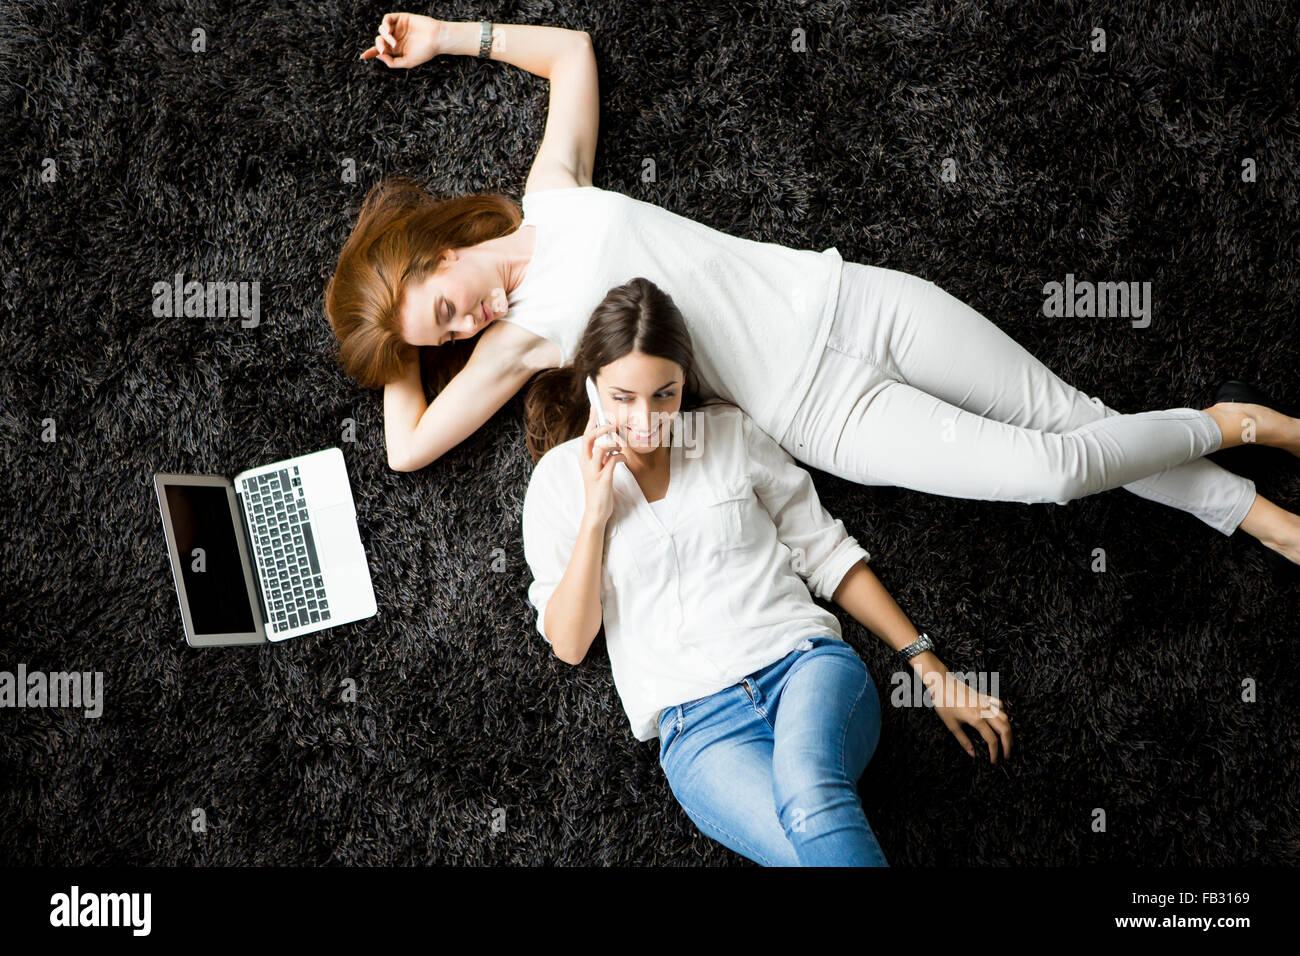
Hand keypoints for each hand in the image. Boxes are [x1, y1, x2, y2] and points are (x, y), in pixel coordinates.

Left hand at [360, 13, 444, 67]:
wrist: (436, 39)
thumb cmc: (425, 52)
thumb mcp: (407, 62)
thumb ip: (392, 62)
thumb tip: (379, 55)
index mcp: (396, 50)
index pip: (380, 51)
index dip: (371, 53)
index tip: (363, 57)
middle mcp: (395, 38)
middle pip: (379, 40)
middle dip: (379, 45)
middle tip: (385, 50)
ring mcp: (398, 28)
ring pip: (382, 30)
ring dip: (385, 37)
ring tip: (394, 43)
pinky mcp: (401, 18)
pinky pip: (387, 19)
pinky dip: (385, 24)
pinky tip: (389, 31)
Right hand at [578, 405, 624, 526]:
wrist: (596, 511)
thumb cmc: (599, 490)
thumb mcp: (599, 470)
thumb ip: (603, 457)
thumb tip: (613, 443)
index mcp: (584, 459)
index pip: (585, 435)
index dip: (591, 420)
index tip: (596, 406)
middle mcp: (586, 463)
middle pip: (588, 438)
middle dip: (600, 428)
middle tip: (612, 424)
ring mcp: (593, 471)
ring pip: (600, 449)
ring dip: (612, 444)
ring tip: (619, 446)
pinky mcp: (602, 480)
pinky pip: (612, 462)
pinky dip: (620, 457)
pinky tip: (623, 459)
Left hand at [924, 669, 1011, 763]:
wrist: (940, 683)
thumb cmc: (943, 703)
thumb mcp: (951, 725)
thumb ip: (963, 740)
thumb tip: (972, 754)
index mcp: (977, 719)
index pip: (992, 740)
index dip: (995, 753)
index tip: (994, 761)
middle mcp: (985, 711)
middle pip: (1004, 729)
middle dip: (1008, 744)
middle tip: (1007, 755)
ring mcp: (986, 702)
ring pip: (1005, 717)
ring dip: (1008, 730)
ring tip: (1008, 740)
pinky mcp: (984, 696)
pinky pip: (999, 704)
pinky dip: (1003, 713)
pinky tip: (1001, 719)